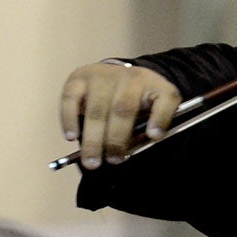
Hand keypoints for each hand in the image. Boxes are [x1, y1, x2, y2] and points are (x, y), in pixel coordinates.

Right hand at [59, 62, 181, 169]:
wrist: (117, 76)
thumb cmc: (137, 102)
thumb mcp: (152, 112)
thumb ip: (149, 130)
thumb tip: (140, 146)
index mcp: (156, 86)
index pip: (166, 98)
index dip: (161, 117)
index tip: (155, 136)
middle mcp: (130, 77)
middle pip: (123, 108)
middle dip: (116, 139)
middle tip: (113, 161)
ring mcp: (103, 75)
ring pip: (97, 109)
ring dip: (93, 138)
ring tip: (92, 161)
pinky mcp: (79, 78)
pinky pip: (71, 100)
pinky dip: (70, 120)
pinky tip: (72, 137)